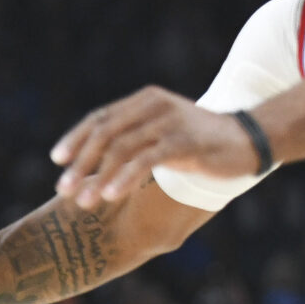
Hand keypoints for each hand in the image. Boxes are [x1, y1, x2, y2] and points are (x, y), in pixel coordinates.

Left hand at [50, 86, 261, 207]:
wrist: (247, 141)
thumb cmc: (198, 144)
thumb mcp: (161, 135)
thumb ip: (132, 141)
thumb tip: (91, 167)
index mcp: (144, 101)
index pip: (100, 118)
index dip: (76, 138)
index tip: (57, 160)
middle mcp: (153, 106)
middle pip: (105, 132)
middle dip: (81, 163)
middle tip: (63, 189)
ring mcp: (169, 121)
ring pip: (122, 148)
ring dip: (98, 177)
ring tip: (83, 202)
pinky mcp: (184, 141)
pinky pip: (146, 159)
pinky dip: (124, 177)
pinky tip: (110, 195)